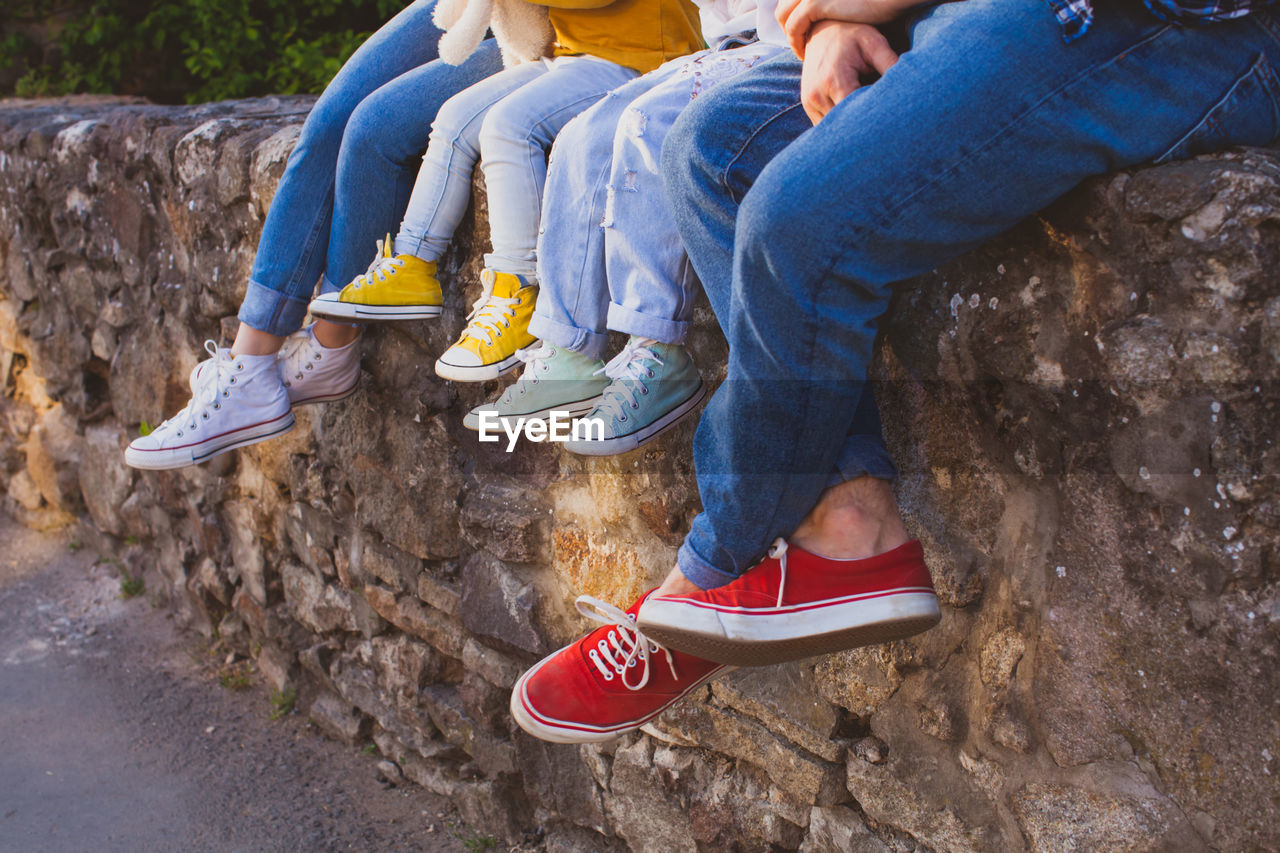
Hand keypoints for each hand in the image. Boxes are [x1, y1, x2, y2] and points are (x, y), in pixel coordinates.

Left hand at [776, 0, 913, 56]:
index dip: (793, 12)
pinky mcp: (815, 2)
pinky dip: (795, 42)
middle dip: (787, 23)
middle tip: (799, 42)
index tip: (803, 31)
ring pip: (783, 15)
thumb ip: (835, 1)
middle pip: (784, 3)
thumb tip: (831, 11)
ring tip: (801, 49)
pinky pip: (793, 27)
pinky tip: (805, 53)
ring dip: (789, 33)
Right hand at [800, 21, 898, 124]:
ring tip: (869, 123)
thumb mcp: (874, 44)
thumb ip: (890, 63)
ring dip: (851, 129)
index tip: (889, 121)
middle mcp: (817, 95)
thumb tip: (909, 86)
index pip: (855, 115)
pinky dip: (841, 126)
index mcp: (834, 81)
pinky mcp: (808, 107)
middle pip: (844, 127)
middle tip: (883, 128)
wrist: (822, 30)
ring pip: (834, 130)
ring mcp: (810, 103)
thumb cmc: (852, 37)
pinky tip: (854, 119)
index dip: (873, 122)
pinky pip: (826, 126)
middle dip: (863, 128)